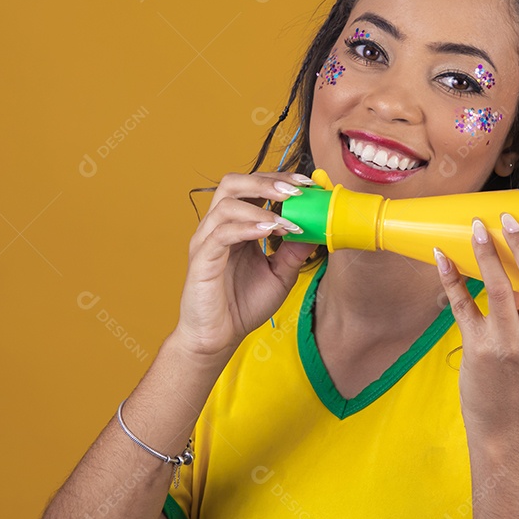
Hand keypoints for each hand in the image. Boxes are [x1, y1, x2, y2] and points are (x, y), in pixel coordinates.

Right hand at [171, 172, 317, 367]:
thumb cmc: (243, 305)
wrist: (218, 338)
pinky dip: (246, 227)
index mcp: (235, 226)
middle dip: (266, 181)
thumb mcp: (280, 275)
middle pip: (232, 184)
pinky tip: (268, 231)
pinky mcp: (202, 260)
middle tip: (297, 191)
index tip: (308, 184)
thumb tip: (316, 229)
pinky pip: (221, 234)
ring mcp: (206, 242)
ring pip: (225, 204)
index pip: (252, 188)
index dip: (278, 180)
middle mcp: (218, 228)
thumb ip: (294, 252)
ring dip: (261, 206)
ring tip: (287, 220)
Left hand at [433, 213, 518, 437]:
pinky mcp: (478, 350)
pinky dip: (451, 279)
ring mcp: (507, 345)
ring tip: (477, 229)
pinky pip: (464, 306)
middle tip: (507, 219)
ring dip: (486, 253)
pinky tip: (442, 258)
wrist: (505, 429)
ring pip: (499, 289)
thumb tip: (518, 269)